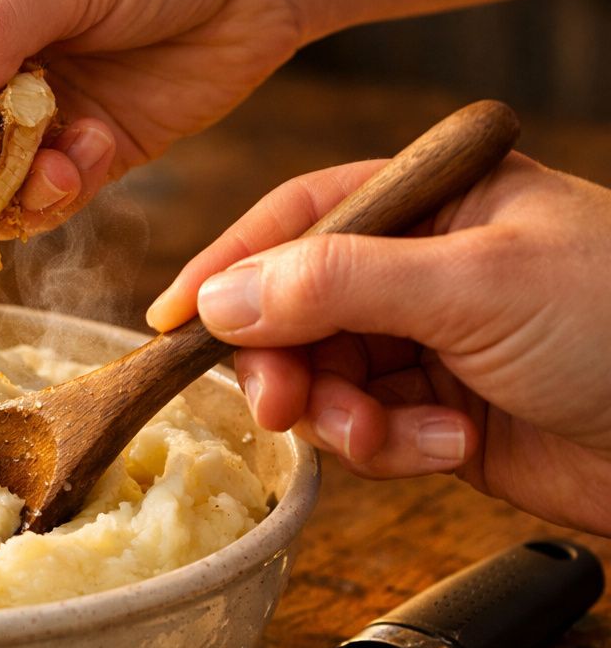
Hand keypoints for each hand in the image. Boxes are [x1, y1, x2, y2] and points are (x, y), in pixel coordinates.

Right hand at [147, 154, 610, 535]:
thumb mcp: (474, 285)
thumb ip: (336, 283)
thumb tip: (220, 295)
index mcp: (434, 199)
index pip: (298, 216)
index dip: (230, 266)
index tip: (173, 321)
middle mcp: (423, 264)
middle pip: (295, 307)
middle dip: (286, 362)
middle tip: (280, 404)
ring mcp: (430, 341)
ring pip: (323, 376)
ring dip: (341, 416)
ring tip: (389, 438)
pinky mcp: (440, 413)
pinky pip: (368, 429)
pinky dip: (390, 447)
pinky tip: (445, 449)